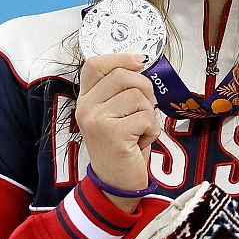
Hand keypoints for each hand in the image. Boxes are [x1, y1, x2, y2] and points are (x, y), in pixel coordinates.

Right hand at [76, 53, 160, 210]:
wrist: (117, 181)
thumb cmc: (124, 144)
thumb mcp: (119, 112)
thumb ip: (122, 90)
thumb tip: (141, 61)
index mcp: (86, 99)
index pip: (94, 64)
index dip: (120, 57)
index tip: (141, 61)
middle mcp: (85, 107)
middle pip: (124, 75)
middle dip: (146, 89)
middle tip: (145, 109)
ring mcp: (96, 120)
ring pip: (138, 96)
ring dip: (149, 114)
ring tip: (138, 131)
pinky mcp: (111, 134)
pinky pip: (146, 118)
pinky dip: (152, 130)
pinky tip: (139, 142)